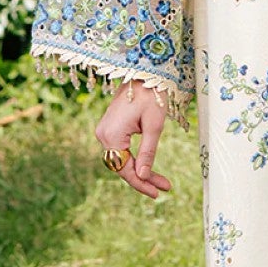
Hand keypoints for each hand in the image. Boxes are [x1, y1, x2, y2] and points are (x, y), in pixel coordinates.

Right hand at [95, 80, 173, 198]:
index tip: (158, 193)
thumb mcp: (154, 126)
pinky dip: (134, 160)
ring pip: (122, 160)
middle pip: (122, 166)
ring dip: (140, 170)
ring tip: (160, 181)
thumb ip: (147, 153)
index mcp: (112, 135)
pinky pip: (121, 150)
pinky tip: (147, 168)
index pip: (125, 169)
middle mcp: (103, 135)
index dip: (141, 183)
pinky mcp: (109, 128)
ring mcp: (104, 131)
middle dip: (143, 178)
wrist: (143, 73)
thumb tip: (143, 176)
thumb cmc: (151, 96)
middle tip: (164, 189)